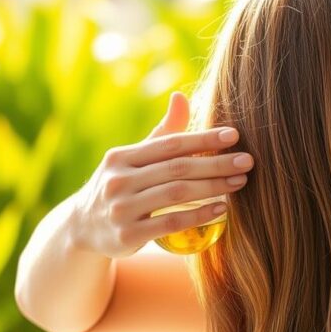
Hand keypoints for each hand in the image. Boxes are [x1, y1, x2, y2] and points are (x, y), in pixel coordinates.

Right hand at [70, 92, 252, 257]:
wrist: (82, 228)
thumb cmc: (120, 186)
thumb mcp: (133, 159)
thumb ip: (161, 132)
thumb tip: (181, 96)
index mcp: (121, 157)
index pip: (170, 144)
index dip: (203, 139)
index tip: (234, 135)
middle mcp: (118, 180)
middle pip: (177, 168)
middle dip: (216, 163)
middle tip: (248, 161)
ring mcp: (121, 208)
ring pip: (176, 193)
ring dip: (213, 187)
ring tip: (240, 182)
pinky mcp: (128, 235)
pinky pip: (171, 222)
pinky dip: (200, 215)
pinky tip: (223, 209)